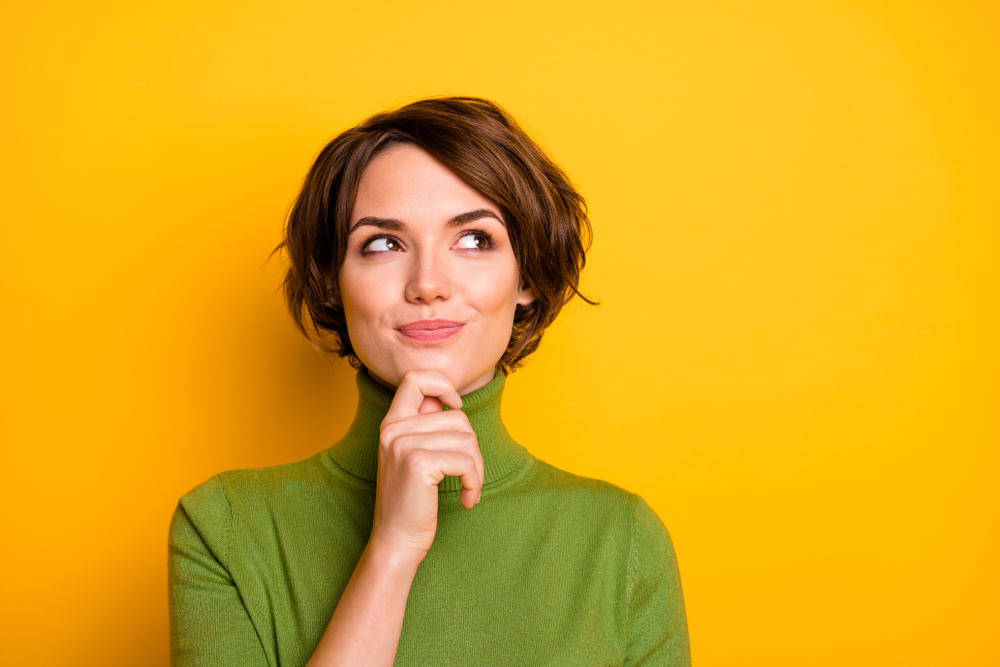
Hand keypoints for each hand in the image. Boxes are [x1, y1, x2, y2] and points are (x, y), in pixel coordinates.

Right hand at [369, 370, 483, 560]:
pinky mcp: (418, 463)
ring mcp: (403, 444)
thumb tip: (451, 401)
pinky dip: (474, 482)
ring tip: (468, 488)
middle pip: (457, 417)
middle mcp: (393, 429)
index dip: (442, 384)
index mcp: (391, 423)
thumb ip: (426, 426)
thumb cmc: (412, 501)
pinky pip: (466, 461)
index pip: (415, 378)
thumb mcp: (413, 456)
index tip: (455, 406)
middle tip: (469, 476)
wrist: (396, 540)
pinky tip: (467, 498)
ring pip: (467, 439)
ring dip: (477, 469)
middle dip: (472, 449)